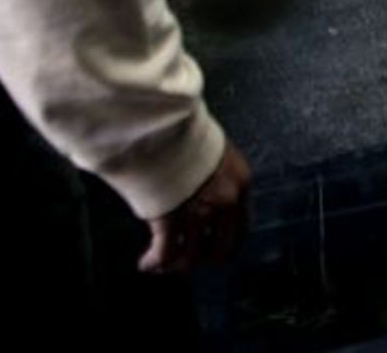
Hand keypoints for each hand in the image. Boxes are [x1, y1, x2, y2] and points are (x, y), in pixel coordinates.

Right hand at [139, 141, 251, 273]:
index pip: (241, 231)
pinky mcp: (171, 218)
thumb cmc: (183, 135)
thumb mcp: (214, 155)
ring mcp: (199, 211)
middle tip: (182, 260)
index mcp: (240, 183)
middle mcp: (226, 202)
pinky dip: (154, 262)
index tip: (208, 252)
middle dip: (199, 259)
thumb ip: (217, 182)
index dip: (222, 247)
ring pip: (190, 257)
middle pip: (218, 251)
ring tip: (158, 263)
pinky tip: (145, 262)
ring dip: (172, 264)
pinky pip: (165, 253)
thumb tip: (206, 208)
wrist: (164, 121)